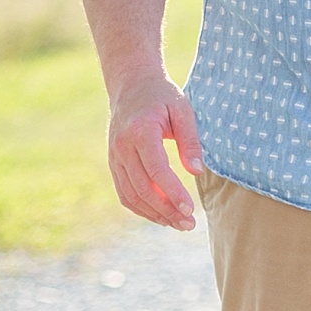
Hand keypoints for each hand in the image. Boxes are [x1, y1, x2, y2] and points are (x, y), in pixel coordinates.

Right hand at [106, 71, 202, 230]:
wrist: (131, 85)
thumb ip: (190, 141)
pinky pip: (124, 193)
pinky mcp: (114, 163)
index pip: (156, 170)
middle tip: (189, 224)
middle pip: (143, 188)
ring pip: (131, 195)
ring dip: (154, 214)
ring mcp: (114, 157)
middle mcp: (122, 147)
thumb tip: (197, 172)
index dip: (173, 193)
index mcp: (140, 131)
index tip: (190, 210)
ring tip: (179, 224)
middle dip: (166, 210)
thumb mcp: (183, 110)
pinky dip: (141, 208)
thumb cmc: (162, 96)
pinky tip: (161, 216)